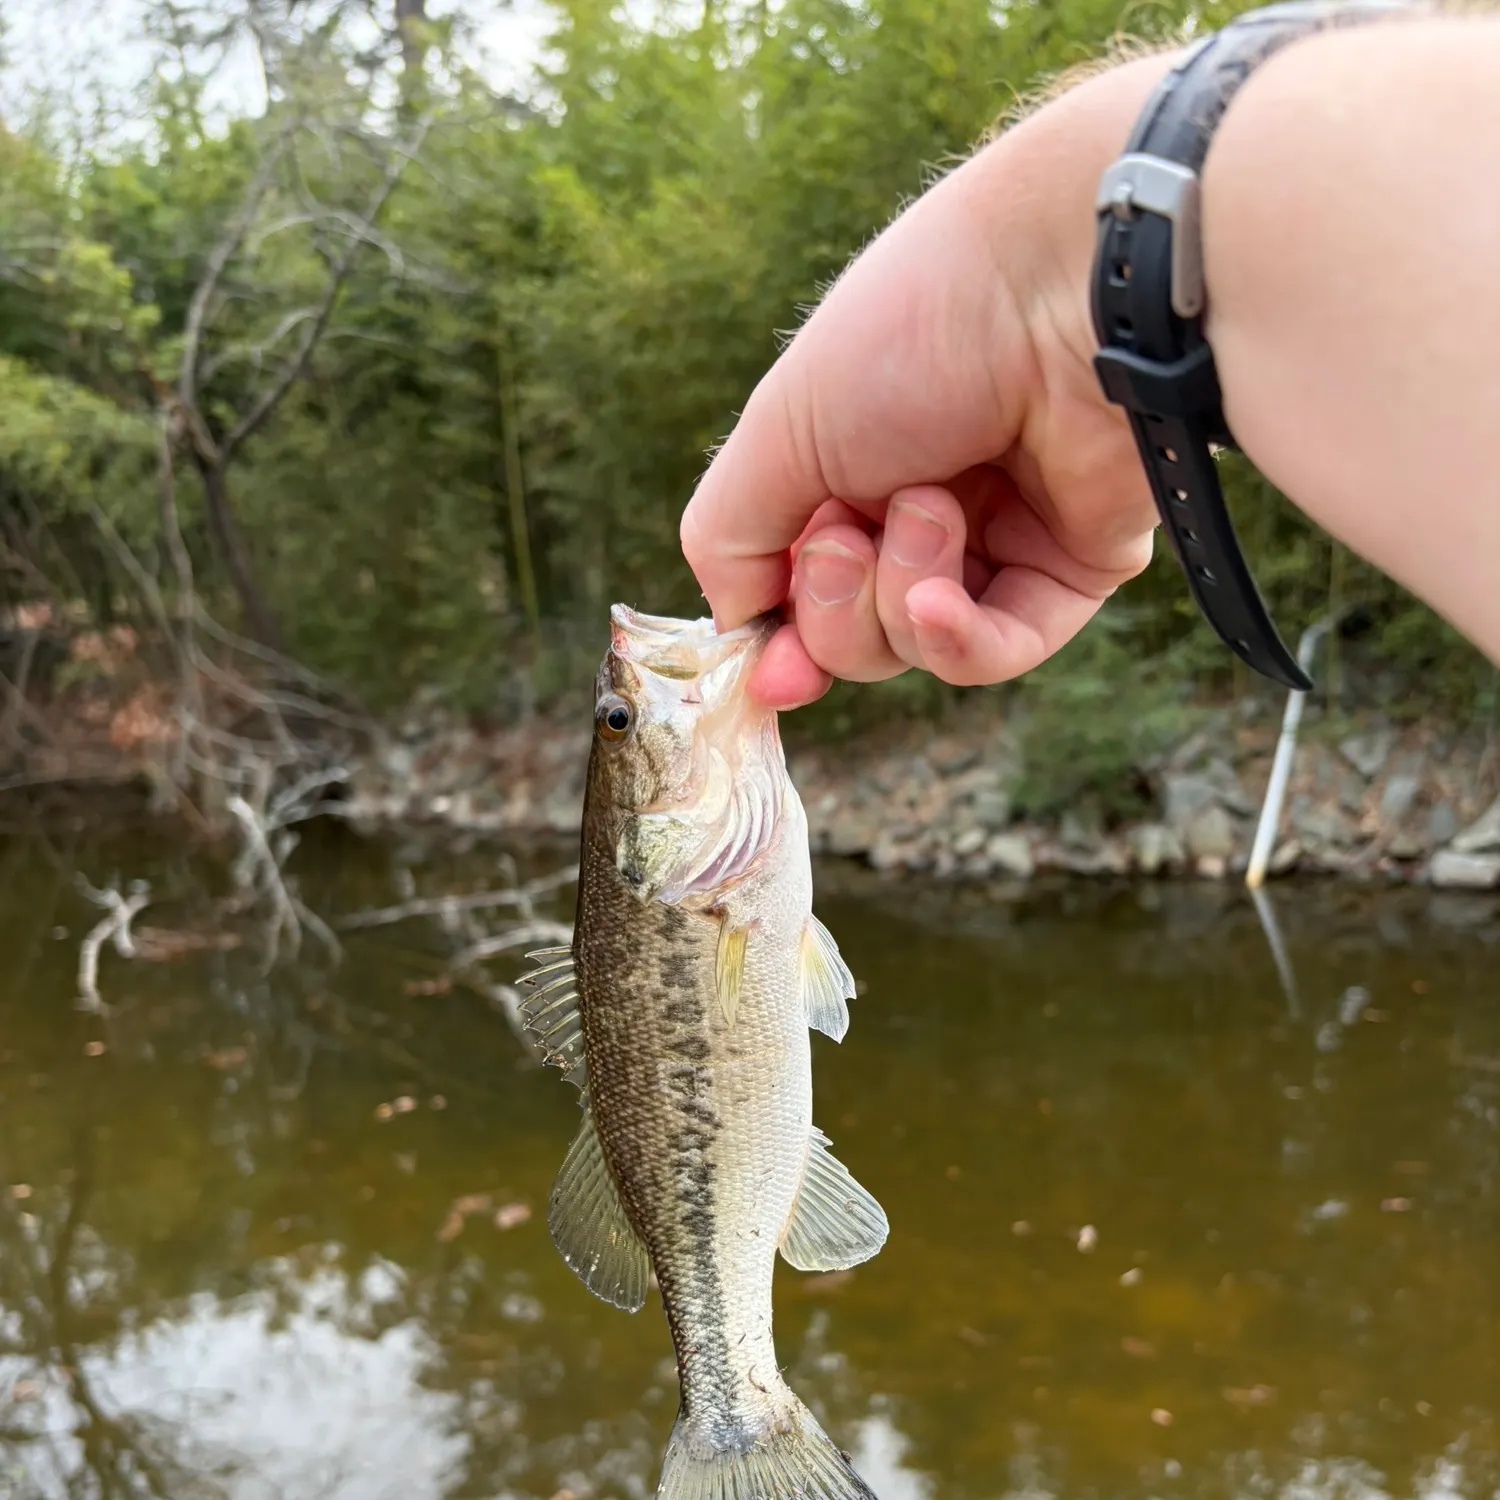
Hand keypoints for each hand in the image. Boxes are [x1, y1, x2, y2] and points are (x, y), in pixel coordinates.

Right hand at [680, 52, 1178, 707]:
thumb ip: (730, 536)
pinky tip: (937, 601)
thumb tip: (736, 624)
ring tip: (931, 504)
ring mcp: (998, 542)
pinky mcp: (1073, 567)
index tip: (768, 672)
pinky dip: (956, 639)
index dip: (781, 641)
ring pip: (917, 646)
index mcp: (849, 469)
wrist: (1054, 290)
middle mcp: (921, 510)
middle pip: (851, 636)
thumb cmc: (910, 332)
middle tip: (850, 535)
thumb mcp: (778, 432)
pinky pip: (999, 651)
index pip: (802, 593)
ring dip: (898, 590)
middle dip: (835, 603)